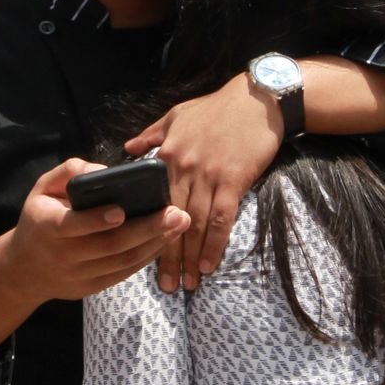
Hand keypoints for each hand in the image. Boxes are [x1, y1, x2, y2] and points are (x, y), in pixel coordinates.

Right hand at [3, 159, 190, 302]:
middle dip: (146, 229)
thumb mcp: (42, 189)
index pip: (73, 225)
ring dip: (154, 243)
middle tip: (176, 213)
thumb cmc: (39, 218)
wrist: (23, 270)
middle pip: (109, 245)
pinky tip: (165, 240)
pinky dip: (146, 257)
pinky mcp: (91, 287)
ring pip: (122, 261)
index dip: (97, 219)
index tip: (122, 210)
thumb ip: (68, 172)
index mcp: (48, 227)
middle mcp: (63, 254)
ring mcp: (78, 275)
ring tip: (179, 224)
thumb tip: (102, 170)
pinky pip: (124, 273)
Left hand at [126, 74, 280, 291]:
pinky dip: (214, 243)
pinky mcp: (233, 180)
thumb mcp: (177, 115)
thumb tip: (127, 149)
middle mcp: (184, 168)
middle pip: (170, 220)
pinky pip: (221, 218)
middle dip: (167, 256)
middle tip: (167, 285)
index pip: (152, 202)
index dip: (146, 231)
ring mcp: (209, 175)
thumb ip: (151, 134)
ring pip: (194, 224)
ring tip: (188, 282)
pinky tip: (210, 264)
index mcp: (166, 155)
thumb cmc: (216, 107)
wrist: (256, 99)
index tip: (141, 255)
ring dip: (190, 257)